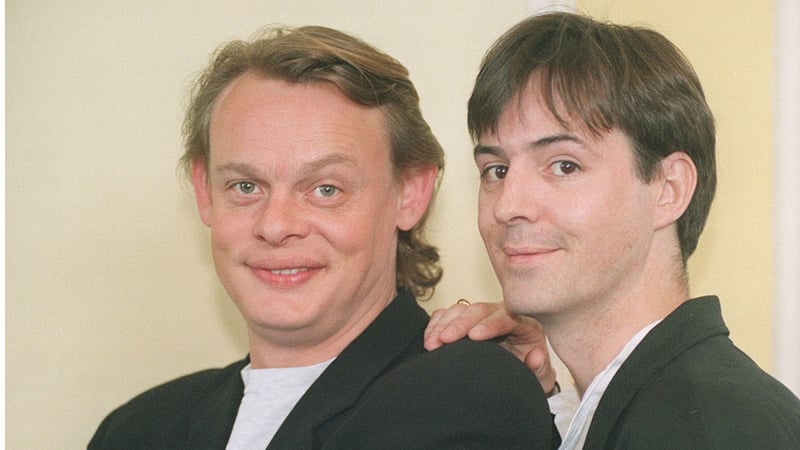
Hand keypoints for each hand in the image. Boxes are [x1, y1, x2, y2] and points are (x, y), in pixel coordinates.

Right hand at [424, 300, 557, 395]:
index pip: (506, 317)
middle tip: (444, 339)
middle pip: (480, 310)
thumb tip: (536, 356)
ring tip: (432, 343)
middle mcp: (502, 314)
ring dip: (444, 324)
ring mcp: (482, 315)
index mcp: (524, 324)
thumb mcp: (540, 377)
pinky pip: (448, 313)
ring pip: (461, 309)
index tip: (474, 336)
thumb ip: (539, 368)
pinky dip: (437, 323)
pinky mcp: (466, 320)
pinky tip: (430, 337)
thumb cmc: (530, 374)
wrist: (520, 374)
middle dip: (460, 324)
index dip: (489, 325)